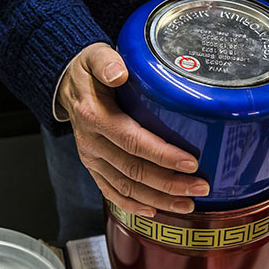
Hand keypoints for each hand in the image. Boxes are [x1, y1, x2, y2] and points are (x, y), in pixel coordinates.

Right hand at [57, 43, 209, 216]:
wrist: (67, 86)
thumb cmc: (89, 71)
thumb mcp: (95, 56)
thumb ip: (106, 62)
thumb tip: (119, 73)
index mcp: (95, 117)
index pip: (133, 141)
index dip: (163, 155)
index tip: (191, 163)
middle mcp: (91, 143)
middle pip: (133, 170)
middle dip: (170, 183)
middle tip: (200, 186)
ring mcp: (92, 159)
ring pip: (126, 187)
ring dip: (158, 199)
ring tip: (187, 204)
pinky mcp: (94, 168)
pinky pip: (112, 192)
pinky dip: (133, 205)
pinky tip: (155, 211)